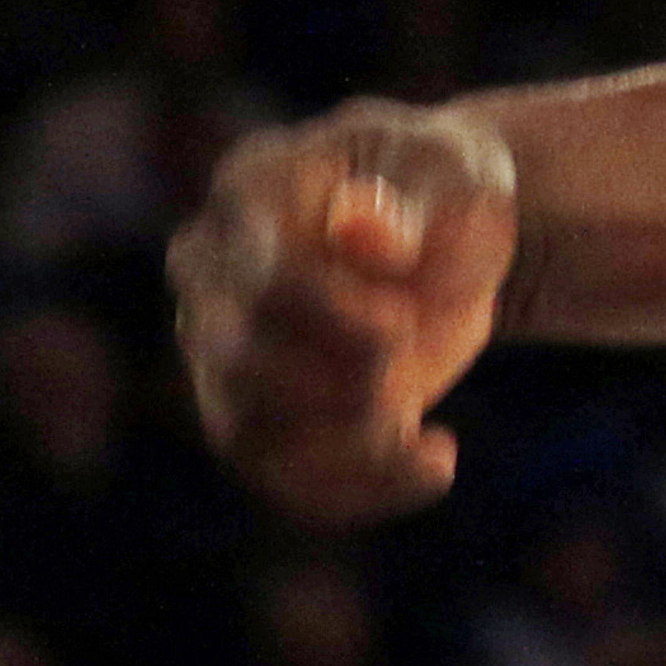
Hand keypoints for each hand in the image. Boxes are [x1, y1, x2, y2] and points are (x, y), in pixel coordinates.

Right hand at [169, 104, 517, 525]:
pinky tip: (435, 463)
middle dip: (338, 384)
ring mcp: (222, 349)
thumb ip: (413, 199)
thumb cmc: (445, 189)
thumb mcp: (455, 174)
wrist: (450, 234)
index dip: (331, 314)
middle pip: (235, 357)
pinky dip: (362, 490)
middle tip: (406, 370)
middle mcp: (211, 273)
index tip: (402, 324)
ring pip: (247, 430)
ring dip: (349, 448)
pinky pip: (282, 477)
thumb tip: (362, 231)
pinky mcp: (257, 412)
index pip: (259, 274)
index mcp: (251, 191)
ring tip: (423, 432)